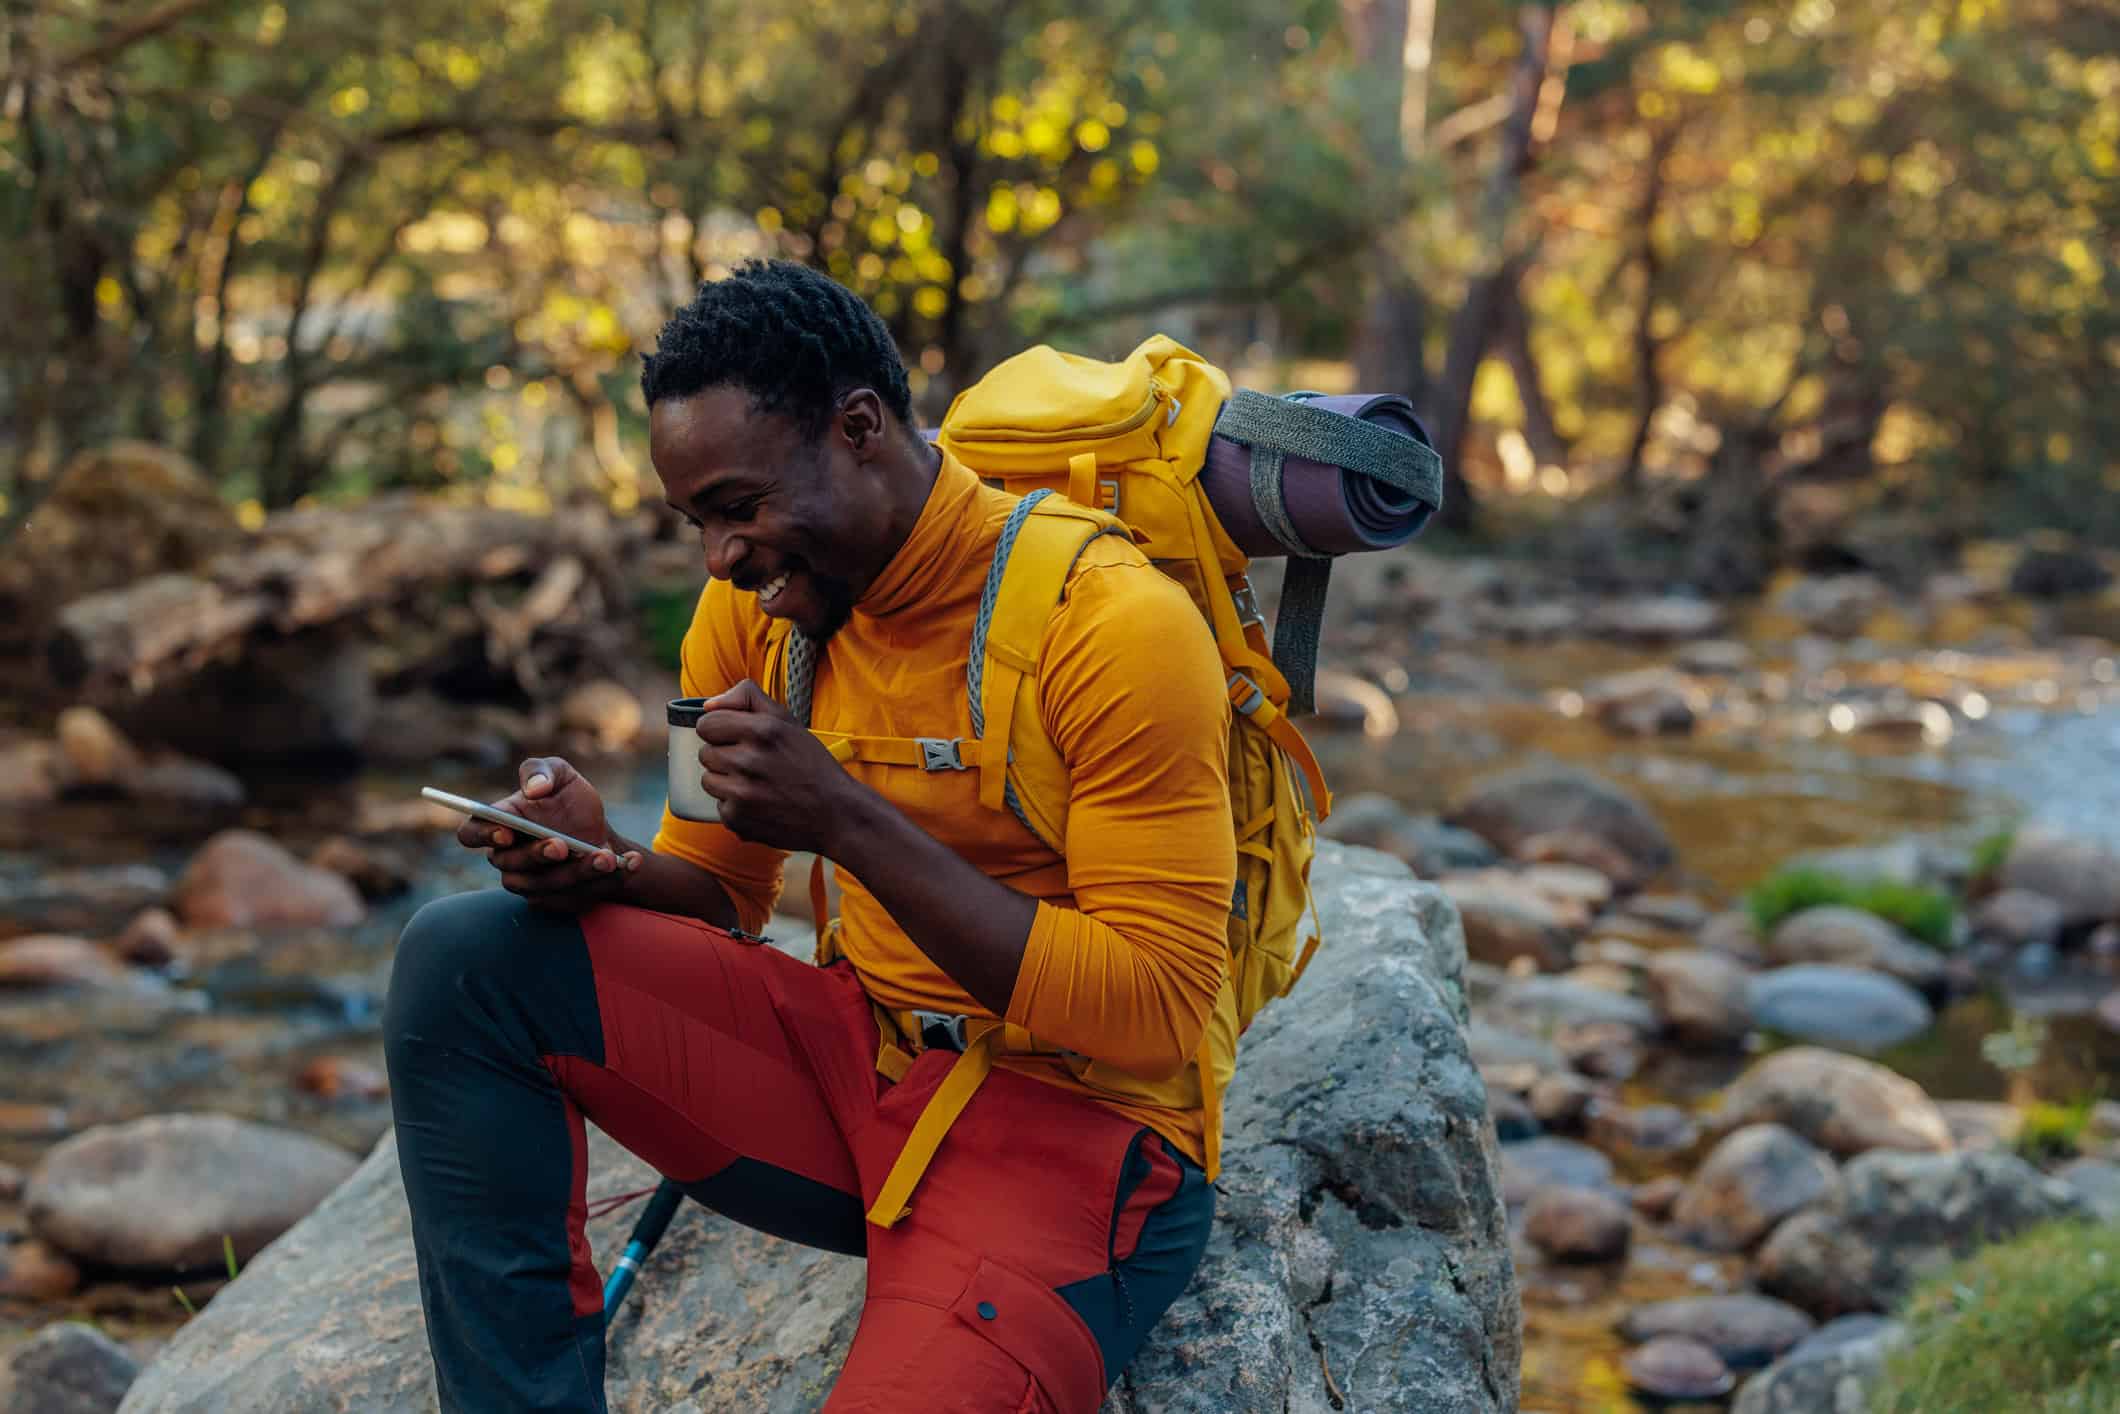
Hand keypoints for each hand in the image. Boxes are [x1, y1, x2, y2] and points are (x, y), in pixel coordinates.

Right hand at [456, 756, 643, 911]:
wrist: (600, 829)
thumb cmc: (569, 799)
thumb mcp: (560, 773)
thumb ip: (541, 770)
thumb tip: (534, 788)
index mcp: (500, 824)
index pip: (471, 834)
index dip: (483, 835)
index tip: (506, 832)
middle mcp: (508, 858)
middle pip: (510, 866)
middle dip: (536, 856)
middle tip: (562, 845)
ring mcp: (531, 883)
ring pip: (545, 886)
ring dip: (577, 873)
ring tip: (606, 856)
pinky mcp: (556, 900)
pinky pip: (574, 899)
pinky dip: (603, 883)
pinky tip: (628, 864)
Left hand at [695, 680, 864, 854]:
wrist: (836, 814)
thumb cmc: (812, 765)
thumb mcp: (788, 721)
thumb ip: (747, 699)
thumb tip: (708, 705)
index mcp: (762, 730)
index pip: (706, 723)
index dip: (720, 729)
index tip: (736, 737)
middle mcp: (748, 761)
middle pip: (705, 753)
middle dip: (725, 756)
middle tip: (753, 763)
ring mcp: (741, 793)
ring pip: (708, 780)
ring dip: (727, 781)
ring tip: (756, 783)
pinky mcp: (738, 819)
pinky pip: (720, 806)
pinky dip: (736, 807)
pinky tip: (761, 804)